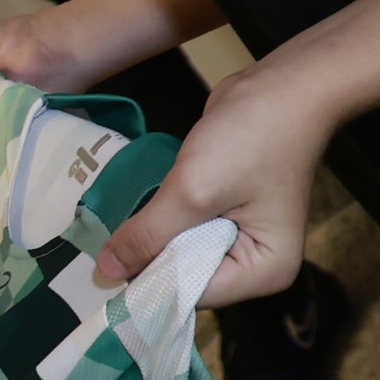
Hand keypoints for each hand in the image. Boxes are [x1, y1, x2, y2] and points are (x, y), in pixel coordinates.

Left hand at [91, 61, 332, 300]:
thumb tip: (105, 273)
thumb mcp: (192, 191)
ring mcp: (242, 237)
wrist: (284, 84)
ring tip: (107, 234)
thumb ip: (148, 235)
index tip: (103, 274)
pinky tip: (132, 213)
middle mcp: (255, 264)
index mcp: (263, 272)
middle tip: (96, 254)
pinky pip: (183, 229)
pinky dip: (162, 221)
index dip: (148, 284)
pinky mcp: (226, 212)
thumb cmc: (250, 139)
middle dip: (148, 262)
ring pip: (179, 252)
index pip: (191, 295)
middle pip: (185, 278)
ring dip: (151, 239)